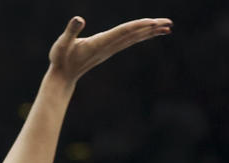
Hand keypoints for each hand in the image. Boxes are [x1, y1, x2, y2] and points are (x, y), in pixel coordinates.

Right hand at [49, 16, 171, 83]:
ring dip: (150, 32)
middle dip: (151, 28)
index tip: (153, 22)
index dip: (137, 26)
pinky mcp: (108, 50)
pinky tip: (149, 32)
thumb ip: (70, 31)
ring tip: (167, 27)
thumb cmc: (60, 58)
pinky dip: (141, 35)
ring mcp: (109, 49)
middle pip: (133, 35)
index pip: (122, 32)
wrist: (62, 76)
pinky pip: (128, 41)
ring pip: (134, 39)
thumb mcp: (61, 44)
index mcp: (99, 43)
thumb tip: (79, 19)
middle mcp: (108, 47)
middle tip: (169, 23)